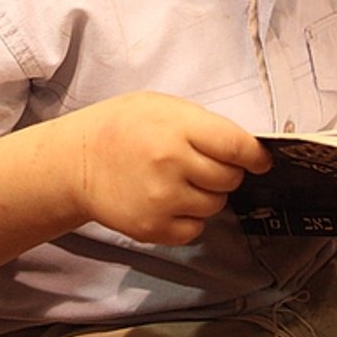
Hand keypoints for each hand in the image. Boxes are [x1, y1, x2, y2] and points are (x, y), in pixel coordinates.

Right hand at [54, 92, 271, 245]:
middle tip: (201, 163)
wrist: (77, 162)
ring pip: (216, 205)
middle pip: (230, 179)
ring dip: (207, 194)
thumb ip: (203, 126)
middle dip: (224, 171)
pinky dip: (190, 217)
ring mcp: (163, 200)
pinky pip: (195, 229)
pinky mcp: (153, 228)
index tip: (259, 159)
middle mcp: (173, 165)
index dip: (256, 155)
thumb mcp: (163, 107)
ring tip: (179, 180)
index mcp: (178, 129)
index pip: (238, 147)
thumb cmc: (122, 128)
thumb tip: (244, 149)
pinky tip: (168, 200)